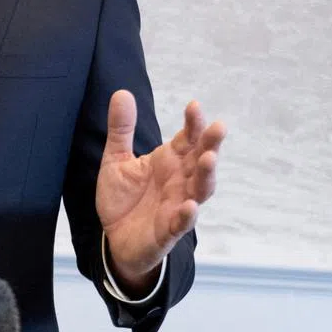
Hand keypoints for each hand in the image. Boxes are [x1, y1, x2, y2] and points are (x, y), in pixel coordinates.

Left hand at [96, 90, 225, 292]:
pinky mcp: (168, 230)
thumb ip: (120, 129)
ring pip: (199, 190)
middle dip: (210, 145)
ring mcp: (176, 206)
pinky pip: (181, 223)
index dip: (192, 124)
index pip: (186, 139)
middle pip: (200, 161)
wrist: (114, 238)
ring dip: (206, 175)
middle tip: (218, 127)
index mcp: (168, 162)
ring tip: (208, 159)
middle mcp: (179, 182)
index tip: (194, 106)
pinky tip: (189, 206)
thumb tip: (122, 92)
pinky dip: (186, 215)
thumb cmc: (123, 198)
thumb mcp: (115, 159)